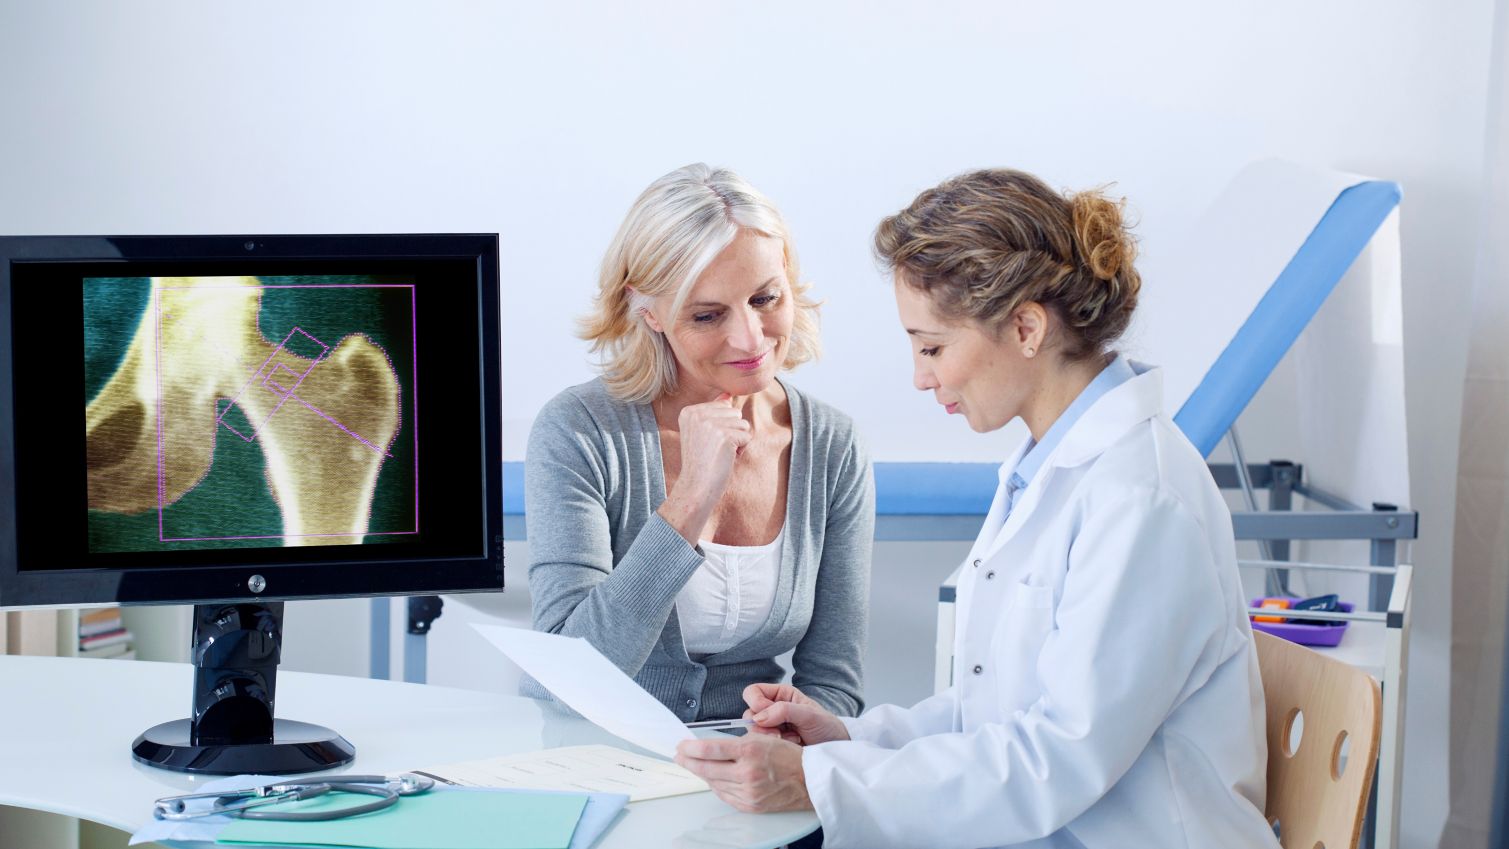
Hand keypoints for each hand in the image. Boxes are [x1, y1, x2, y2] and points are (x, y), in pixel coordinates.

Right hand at [659, 393, 751, 542]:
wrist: (696, 487)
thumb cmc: (702, 462)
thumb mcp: (702, 433)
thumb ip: (714, 411)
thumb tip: (728, 394)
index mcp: (689, 411)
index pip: (723, 406)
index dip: (721, 427)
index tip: (706, 443)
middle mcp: (697, 414)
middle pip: (734, 413)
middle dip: (731, 432)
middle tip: (714, 450)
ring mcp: (710, 424)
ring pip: (743, 424)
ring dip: (737, 442)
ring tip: (719, 454)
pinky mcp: (724, 436)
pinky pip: (746, 437)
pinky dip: (740, 450)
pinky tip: (725, 459)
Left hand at [675, 733, 812, 812]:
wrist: (810, 780)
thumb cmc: (790, 756)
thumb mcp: (763, 738)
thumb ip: (737, 742)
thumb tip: (711, 745)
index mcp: (750, 750)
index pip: (710, 749)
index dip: (690, 748)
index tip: (681, 745)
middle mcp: (747, 772)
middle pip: (707, 768)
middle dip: (688, 761)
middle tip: (679, 756)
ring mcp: (748, 791)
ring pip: (714, 782)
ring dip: (701, 773)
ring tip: (694, 766)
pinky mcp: (750, 805)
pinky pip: (725, 795)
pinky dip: (716, 786)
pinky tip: (712, 779)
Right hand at [741, 682, 848, 745]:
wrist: (836, 749)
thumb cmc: (827, 727)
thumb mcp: (810, 714)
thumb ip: (785, 710)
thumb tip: (759, 717)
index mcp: (780, 695)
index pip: (753, 692)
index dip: (756, 703)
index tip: (769, 715)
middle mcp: (772, 710)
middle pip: (749, 714)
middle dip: (763, 726)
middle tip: (780, 733)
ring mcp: (772, 729)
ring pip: (753, 733)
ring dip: (771, 738)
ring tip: (792, 739)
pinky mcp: (773, 745)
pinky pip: (761, 747)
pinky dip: (774, 748)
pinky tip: (791, 747)